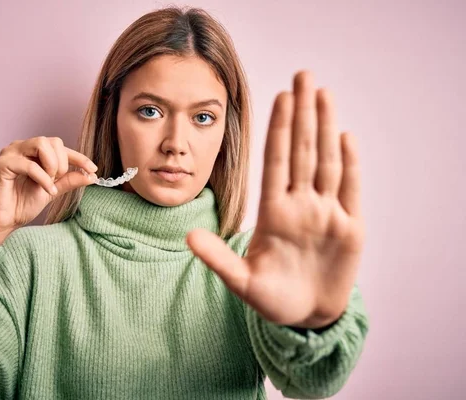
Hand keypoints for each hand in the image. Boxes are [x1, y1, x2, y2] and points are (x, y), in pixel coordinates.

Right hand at [0, 136, 97, 243]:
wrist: (3, 221)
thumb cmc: (22, 204)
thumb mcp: (53, 190)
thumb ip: (69, 180)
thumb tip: (91, 174)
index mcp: (32, 151)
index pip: (60, 146)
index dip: (79, 157)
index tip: (93, 169)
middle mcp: (21, 147)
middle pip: (52, 140)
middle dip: (62, 162)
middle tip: (59, 180)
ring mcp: (10, 153)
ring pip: (41, 144)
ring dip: (52, 165)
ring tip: (51, 182)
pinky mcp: (2, 164)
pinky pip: (30, 164)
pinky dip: (43, 178)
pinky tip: (47, 191)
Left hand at [186, 70, 364, 328]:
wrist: (305, 318)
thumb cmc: (272, 300)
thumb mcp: (242, 281)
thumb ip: (218, 258)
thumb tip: (187, 236)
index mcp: (274, 213)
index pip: (276, 161)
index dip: (279, 129)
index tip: (279, 96)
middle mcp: (301, 206)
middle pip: (303, 151)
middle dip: (303, 113)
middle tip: (304, 74)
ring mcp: (326, 214)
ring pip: (326, 162)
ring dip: (325, 127)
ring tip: (323, 93)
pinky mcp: (351, 229)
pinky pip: (350, 190)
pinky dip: (350, 165)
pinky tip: (345, 136)